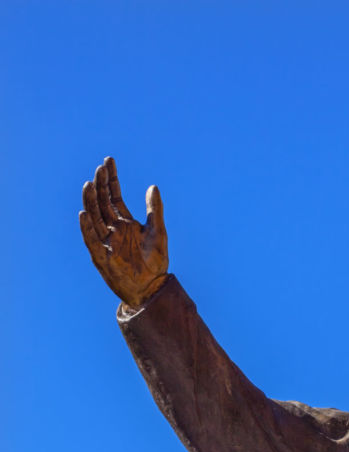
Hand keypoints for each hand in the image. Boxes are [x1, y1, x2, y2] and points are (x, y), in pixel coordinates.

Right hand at [80, 157, 168, 307]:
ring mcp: (106, 242)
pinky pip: (91, 241)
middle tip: (100, 168)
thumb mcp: (158, 232)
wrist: (152, 288)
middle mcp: (112, 230)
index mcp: (124, 222)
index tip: (109, 161)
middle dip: (100, 186)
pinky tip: (84, 215)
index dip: (111, 179)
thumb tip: (153, 186)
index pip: (114, 196)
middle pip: (102, 203)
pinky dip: (87, 229)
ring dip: (91, 202)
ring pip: (94, 218)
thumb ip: (155, 210)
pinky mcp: (102, 257)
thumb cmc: (155, 263)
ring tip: (89, 184)